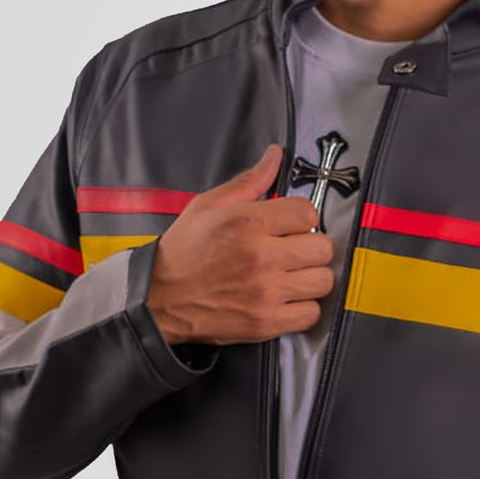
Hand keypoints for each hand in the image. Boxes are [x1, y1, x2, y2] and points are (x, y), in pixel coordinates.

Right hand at [145, 143, 334, 346]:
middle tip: (293, 250)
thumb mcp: (208, 205)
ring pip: (322, 280)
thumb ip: (249, 181)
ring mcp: (265, 292)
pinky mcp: (266, 322)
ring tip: (291, 275)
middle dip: (310, 246)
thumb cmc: (181, 253)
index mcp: (247, 223)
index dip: (302, 217)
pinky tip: (286, 298)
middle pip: (322, 247)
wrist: (157, 298)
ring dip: (310, 277)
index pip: (308, 212)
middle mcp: (260, 257)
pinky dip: (303, 308)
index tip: (292, 225)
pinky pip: (311, 314)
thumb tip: (275, 157)